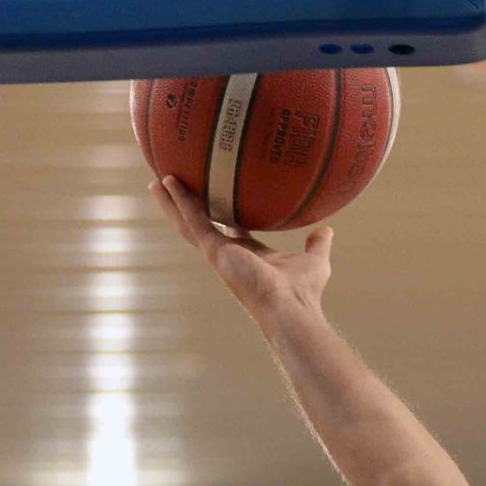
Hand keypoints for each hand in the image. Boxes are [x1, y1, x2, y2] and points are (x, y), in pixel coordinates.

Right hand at [150, 176, 333, 317]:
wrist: (290, 306)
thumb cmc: (303, 291)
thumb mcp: (315, 260)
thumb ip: (317, 245)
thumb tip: (327, 230)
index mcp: (249, 254)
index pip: (231, 230)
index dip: (222, 215)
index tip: (216, 197)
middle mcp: (229, 254)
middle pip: (202, 225)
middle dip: (188, 207)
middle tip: (175, 186)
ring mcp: (218, 253)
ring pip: (188, 222)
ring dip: (173, 201)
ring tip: (159, 179)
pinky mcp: (213, 250)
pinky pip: (192, 220)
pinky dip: (180, 201)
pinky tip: (168, 182)